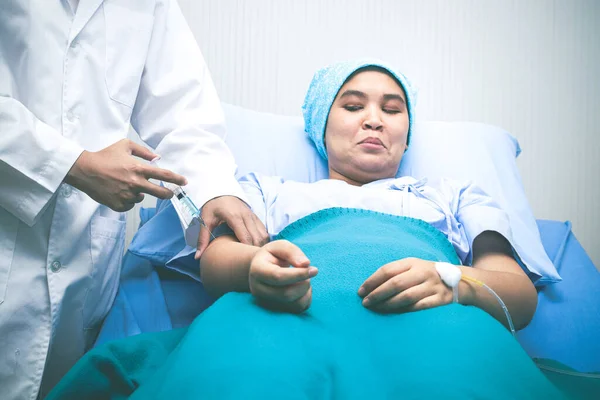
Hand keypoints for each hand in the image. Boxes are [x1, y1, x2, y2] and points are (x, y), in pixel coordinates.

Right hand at [65, 139, 186, 211]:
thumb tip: (157, 158)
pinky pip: (130, 205)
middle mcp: (135, 183)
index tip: (184, 181)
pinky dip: (127, 200)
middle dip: (168, 194)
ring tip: (124, 185)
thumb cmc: (105, 156)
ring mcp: (127, 196)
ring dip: (138, 193)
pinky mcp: (119, 205)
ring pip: (141, 198)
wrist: (84, 170)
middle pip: (160, 193)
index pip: (164, 175)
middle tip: (170, 193)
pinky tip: (118, 192)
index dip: (177, 179)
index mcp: (138, 169)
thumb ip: (143, 151)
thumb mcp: (125, 146)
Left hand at [195, 196, 268, 258]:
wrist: (221, 191)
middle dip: (254, 251)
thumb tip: (197, 257)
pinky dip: (262, 241)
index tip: (242, 261)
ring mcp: (253, 216)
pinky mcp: (256, 217)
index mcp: (234, 217)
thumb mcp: (205, 220)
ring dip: (260, 246)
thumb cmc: (213, 206)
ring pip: (263, 235)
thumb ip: (202, 239)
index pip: (246, 237)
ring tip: (251, 256)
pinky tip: (255, 247)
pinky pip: (264, 231)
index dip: (246, 250)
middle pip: (257, 238)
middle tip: (248, 262)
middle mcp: (247, 216)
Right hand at [249, 240, 317, 312]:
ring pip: (294, 304)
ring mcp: (265, 303)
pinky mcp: (275, 311)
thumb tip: (305, 264)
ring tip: (304, 280)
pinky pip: (297, 310)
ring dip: (306, 291)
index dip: (299, 274)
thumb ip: (292, 252)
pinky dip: (305, 298)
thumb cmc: (273, 256)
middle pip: (286, 294)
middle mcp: (257, 289)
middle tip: (308, 272)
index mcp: (257, 270)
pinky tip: (301, 288)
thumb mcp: (280, 246)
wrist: (261, 269)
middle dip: (304, 283)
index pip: (278, 277)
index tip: (314, 270)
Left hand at [358, 258, 451, 312]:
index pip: (387, 270)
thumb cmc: (425, 275)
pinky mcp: (440, 298)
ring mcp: (432, 285)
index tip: (360, 292)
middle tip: (365, 303)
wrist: (457, 280)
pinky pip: (419, 307)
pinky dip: (404, 311)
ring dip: (388, 304)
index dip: (372, 281)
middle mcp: (422, 272)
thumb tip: (370, 286)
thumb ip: (395, 273)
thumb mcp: (412, 267)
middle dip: (377, 294)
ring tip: (376, 309)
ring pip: (406, 296)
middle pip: (395, 284)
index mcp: (411, 262)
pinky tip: (394, 314)